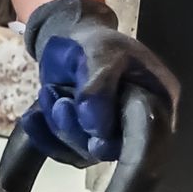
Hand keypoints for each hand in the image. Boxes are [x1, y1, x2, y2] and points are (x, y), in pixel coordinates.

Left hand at [20, 0, 178, 166]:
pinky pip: (64, 152)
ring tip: (50, 93)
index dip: (129, 150)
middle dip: (78, 128)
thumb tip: (96, 132)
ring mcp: (112, 135)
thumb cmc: (94, 41)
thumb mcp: (100, 53)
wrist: (68, 39)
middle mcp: (139, 124)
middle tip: (60, 102)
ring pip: (84, 152)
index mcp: (158, 99)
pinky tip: (34, 118)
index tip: (98, 144)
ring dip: (59, 126)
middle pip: (111, 148)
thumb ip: (99, 89)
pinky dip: (45, 136)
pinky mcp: (87, 140)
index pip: (150, 135)